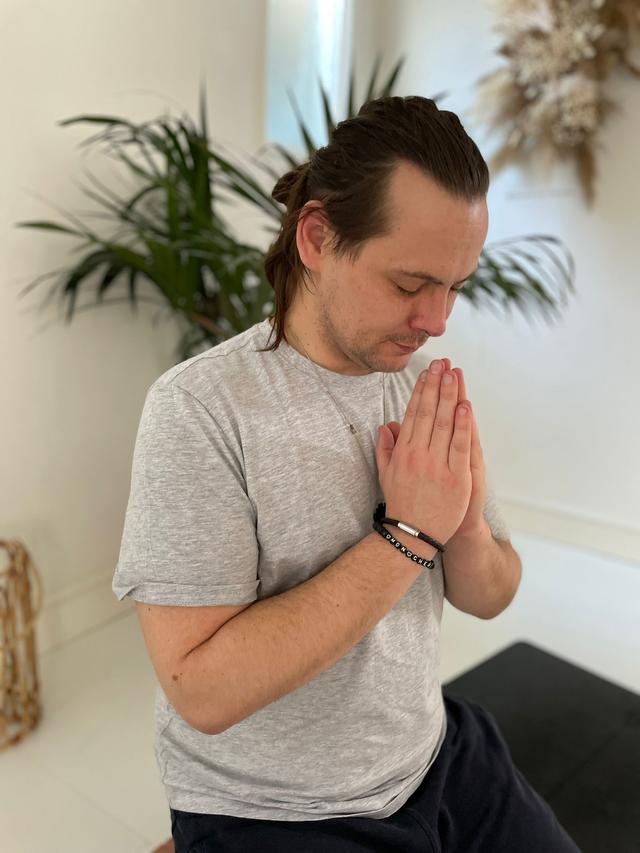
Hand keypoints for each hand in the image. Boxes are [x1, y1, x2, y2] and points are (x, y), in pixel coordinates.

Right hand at [382, 358, 486, 536]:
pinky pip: (460, 446)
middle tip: (442, 363)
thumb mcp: (386, 475)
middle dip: (436, 385)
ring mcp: (437, 465)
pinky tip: (465, 406)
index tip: (426, 373)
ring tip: (454, 375)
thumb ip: (385, 449)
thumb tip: (386, 427)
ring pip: (445, 424)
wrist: (413, 533)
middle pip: (429, 413)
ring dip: (449, 397)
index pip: (413, 414)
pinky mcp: (456, 477)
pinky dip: (463, 425)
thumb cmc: (401, 503)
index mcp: (403, 451)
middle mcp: (418, 454)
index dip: (420, 391)